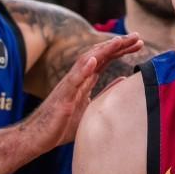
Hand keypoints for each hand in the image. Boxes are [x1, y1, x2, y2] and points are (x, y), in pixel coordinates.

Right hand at [24, 34, 142, 151]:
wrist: (36, 137)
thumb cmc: (60, 125)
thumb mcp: (90, 109)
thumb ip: (105, 94)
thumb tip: (124, 80)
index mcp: (84, 82)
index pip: (105, 60)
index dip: (121, 50)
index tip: (139, 42)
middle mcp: (77, 79)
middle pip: (99, 56)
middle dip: (118, 45)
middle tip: (137, 36)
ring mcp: (69, 86)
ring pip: (87, 62)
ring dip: (104, 50)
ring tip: (119, 41)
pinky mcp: (62, 97)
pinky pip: (73, 80)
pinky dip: (84, 69)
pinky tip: (94, 60)